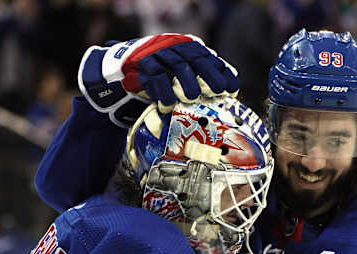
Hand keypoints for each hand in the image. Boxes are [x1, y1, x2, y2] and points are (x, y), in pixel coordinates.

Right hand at [78, 34, 239, 126]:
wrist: (125, 69)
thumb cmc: (160, 77)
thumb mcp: (181, 75)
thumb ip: (199, 82)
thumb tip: (223, 99)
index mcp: (189, 48)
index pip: (211, 59)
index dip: (223, 73)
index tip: (232, 89)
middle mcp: (176, 47)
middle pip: (197, 60)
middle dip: (210, 76)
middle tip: (218, 91)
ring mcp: (159, 54)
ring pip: (178, 66)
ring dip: (186, 84)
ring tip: (191, 98)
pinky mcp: (142, 64)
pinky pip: (155, 77)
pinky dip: (163, 92)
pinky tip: (168, 104)